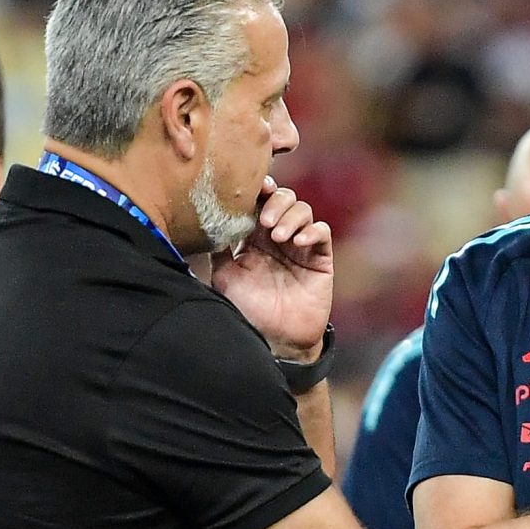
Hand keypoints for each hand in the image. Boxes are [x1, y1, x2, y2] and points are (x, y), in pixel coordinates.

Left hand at [211, 178, 334, 361]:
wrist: (276, 339)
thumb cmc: (249, 310)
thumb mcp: (226, 277)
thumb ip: (220, 249)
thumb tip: (208, 221)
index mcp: (254, 237)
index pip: (259, 203)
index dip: (259, 191)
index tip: (253, 189)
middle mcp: (278, 237)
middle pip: (284, 199)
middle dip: (276, 203)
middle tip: (265, 221)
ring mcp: (300, 247)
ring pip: (303, 211)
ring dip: (291, 217)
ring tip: (279, 236)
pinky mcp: (320, 259)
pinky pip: (322, 233)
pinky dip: (311, 231)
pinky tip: (298, 243)